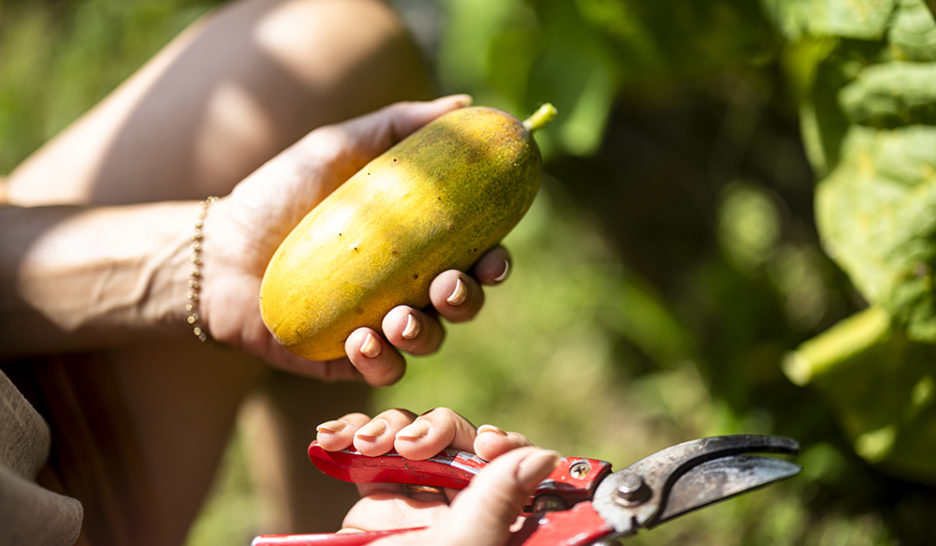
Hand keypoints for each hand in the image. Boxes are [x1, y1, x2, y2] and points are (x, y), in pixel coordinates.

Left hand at [199, 97, 512, 383]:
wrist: (217, 249)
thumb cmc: (279, 194)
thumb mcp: (338, 148)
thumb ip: (399, 126)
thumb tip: (465, 104)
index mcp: (415, 244)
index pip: (472, 256)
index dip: (494, 262)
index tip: (494, 258)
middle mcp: (405, 286)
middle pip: (461, 302)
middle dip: (467, 299)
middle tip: (448, 285)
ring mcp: (378, 326)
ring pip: (428, 340)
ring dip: (426, 333)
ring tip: (398, 318)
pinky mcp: (345, 360)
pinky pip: (382, 370)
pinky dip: (381, 361)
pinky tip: (361, 342)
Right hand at [316, 409, 559, 544]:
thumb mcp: (468, 539)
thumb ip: (500, 496)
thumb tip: (545, 454)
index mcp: (492, 514)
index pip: (505, 459)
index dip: (496, 441)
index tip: (487, 445)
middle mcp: (458, 503)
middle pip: (454, 436)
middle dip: (432, 427)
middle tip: (409, 445)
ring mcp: (415, 498)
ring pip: (410, 434)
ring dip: (386, 426)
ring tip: (364, 443)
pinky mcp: (376, 499)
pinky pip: (366, 452)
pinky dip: (349, 435)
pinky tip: (332, 437)